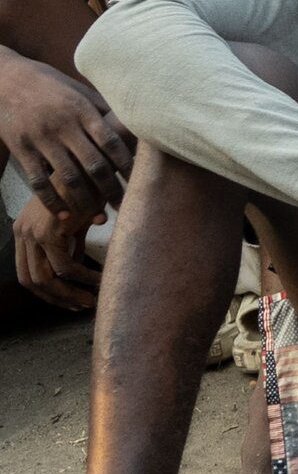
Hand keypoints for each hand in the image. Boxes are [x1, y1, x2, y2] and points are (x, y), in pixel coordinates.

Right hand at [0, 55, 133, 221]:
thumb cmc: (50, 85)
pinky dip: (52, 201)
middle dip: (112, 188)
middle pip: (94, 163)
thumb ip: (103, 109)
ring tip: (98, 217)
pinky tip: (65, 215)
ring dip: (86, 200)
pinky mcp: (21, 149)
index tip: (141, 179)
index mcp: (82, 110)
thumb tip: (134, 124)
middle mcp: (64, 125)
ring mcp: (41, 138)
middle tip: (126, 206)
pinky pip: (38, 181)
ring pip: (68, 177)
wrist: (5, 78)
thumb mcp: (78, 90)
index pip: (111, 141)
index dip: (127, 162)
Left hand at [13, 195, 100, 310]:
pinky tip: (98, 280)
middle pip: (31, 280)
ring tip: (90, 300)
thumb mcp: (75, 221)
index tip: (69, 301)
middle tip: (80, 306)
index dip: (47, 292)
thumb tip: (76, 267)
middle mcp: (22, 232)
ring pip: (46, 278)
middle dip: (57, 298)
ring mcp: (33, 233)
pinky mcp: (49, 232)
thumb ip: (71, 243)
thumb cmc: (88, 189)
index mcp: (24, 230)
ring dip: (70, 293)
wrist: (93, 166)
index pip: (27, 272)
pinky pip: (65, 266)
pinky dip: (83, 278)